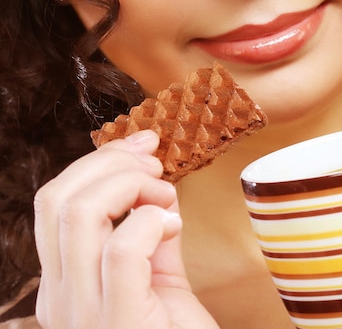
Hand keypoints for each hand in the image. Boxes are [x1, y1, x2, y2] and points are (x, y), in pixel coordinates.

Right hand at [34, 130, 218, 328]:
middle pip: (58, 198)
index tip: (143, 145)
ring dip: (132, 186)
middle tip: (156, 168)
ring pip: (79, 214)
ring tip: (166, 200)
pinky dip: (149, 221)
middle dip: (112, 163)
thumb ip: (149, 230)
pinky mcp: (120, 322)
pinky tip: (173, 227)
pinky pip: (121, 250)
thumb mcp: (158, 273)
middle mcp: (60, 298)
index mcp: (63, 282)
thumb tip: (153, 183)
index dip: (99, 160)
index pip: (54, 201)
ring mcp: (84, 314)